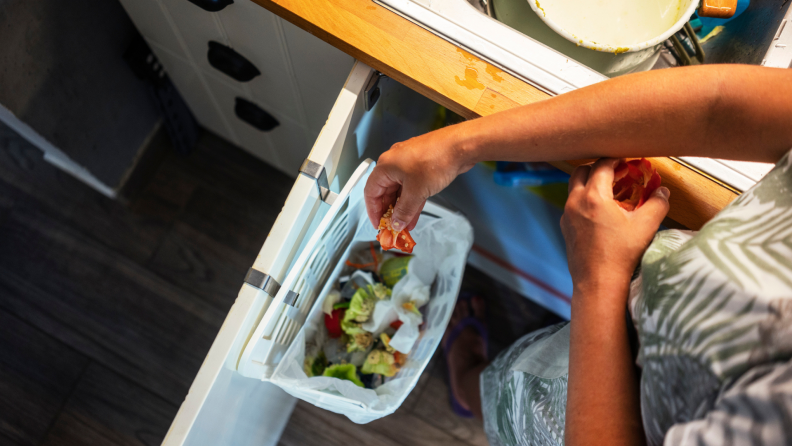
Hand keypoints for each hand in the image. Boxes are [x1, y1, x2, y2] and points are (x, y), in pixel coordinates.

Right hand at [364, 125, 475, 229]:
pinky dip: (412, 201)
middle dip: (389, 211)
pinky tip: (414, 214)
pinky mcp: (420, 166)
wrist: (460, 146)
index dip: (373, 211)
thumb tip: (396, 222)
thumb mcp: (416, 192)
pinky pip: (412, 187)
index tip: (378, 224)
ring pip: (400, 191)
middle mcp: (394, 163)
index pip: (371, 192)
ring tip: (405, 224)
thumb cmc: (436, 158)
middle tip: (393, 227)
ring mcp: (408, 163)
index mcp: (386, 166)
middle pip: (385, 192)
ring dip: (402, 208)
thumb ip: (404, 211)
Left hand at [560, 158, 669, 299]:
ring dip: (590, 182)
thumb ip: (657, 203)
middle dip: (599, 167)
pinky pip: (572, 204)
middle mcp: (575, 202)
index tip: (626, 159)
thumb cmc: (620, 255)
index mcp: (594, 197)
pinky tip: (600, 210)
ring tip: (609, 189)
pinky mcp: (565, 226)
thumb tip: (662, 191)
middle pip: (582, 171)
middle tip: (616, 171)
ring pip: (574, 187)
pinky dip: (584, 199)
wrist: (598, 281)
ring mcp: (567, 214)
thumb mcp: (645, 226)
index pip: (601, 165)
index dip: (615, 159)